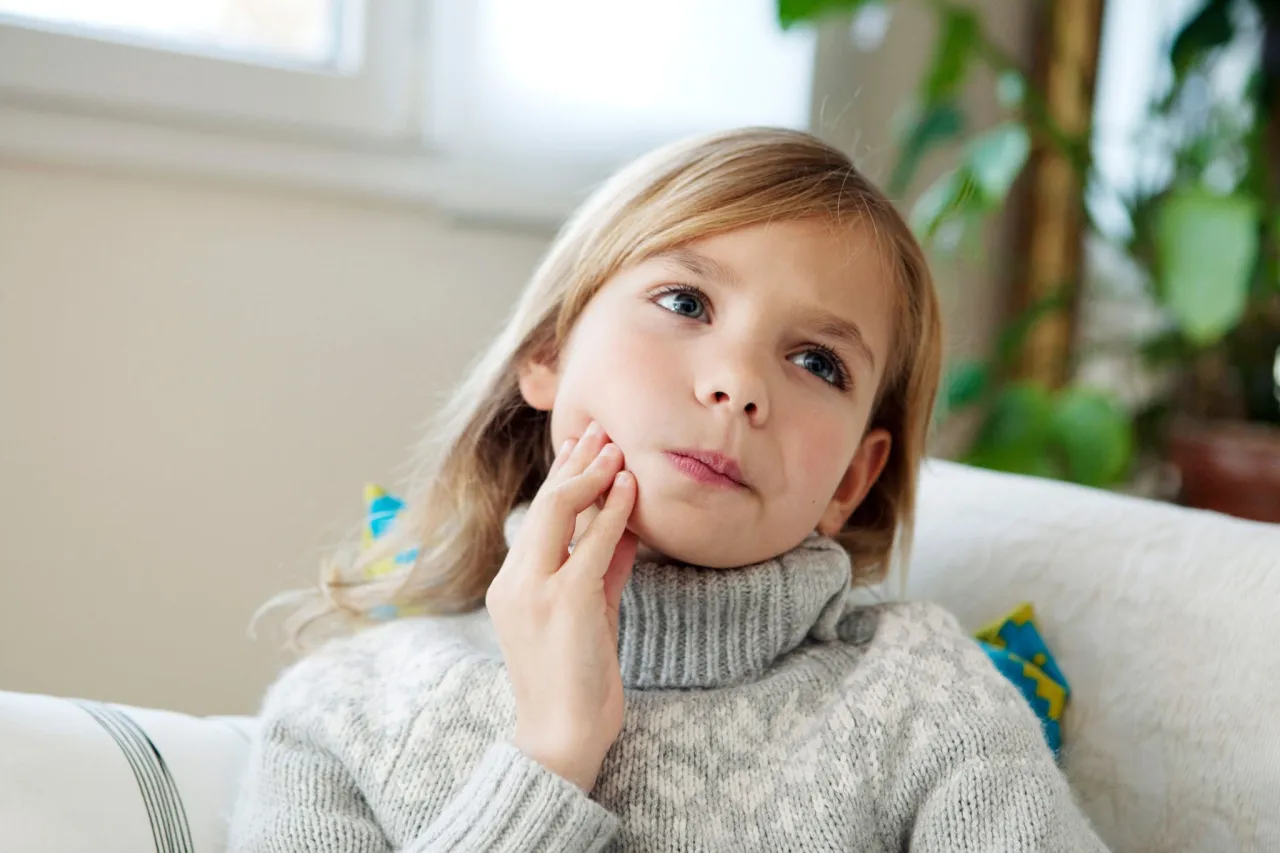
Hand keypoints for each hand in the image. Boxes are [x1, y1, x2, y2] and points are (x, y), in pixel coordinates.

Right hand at [485, 421, 638, 792]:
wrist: (562, 736)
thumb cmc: (577, 681)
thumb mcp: (590, 613)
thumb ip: (602, 569)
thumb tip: (625, 527)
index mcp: (512, 585)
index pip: (538, 517)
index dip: (563, 477)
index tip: (584, 447)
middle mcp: (515, 581)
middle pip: (544, 504)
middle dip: (575, 463)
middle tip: (600, 430)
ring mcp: (536, 590)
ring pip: (560, 511)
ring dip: (592, 474)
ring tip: (617, 446)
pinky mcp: (566, 601)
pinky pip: (593, 543)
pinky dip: (614, 510)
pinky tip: (630, 486)